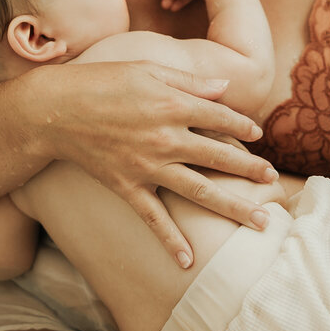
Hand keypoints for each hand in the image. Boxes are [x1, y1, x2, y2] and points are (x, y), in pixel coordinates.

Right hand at [42, 60, 276, 267]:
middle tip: (274, 181)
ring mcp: (148, 166)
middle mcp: (167, 137)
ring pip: (200, 191)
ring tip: (260, 222)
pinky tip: (188, 262)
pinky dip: (170, 240)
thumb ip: (188, 80)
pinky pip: (154, 218)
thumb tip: (224, 87)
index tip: (258, 135)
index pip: (221, 117)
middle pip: (220, 156)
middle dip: (250, 169)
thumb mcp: (147, 68)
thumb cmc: (100, 82)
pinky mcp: (127, 186)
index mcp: (173, 104)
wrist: (55, 110)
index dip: (243, 126)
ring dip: (233, 207)